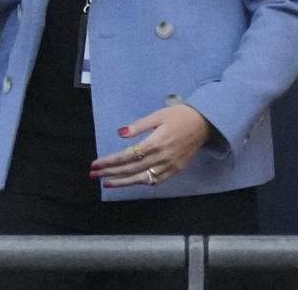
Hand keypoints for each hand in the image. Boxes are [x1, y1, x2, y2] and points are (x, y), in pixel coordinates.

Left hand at [90, 104, 210, 186]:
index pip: (127, 156)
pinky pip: (156, 181)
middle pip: (131, 169)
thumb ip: (138, 126)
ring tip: (106, 183)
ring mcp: (170, 166)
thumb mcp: (157, 115)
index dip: (110, 161)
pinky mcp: (176, 170)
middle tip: (93, 175)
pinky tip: (130, 182)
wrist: (204, 123)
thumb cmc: (179, 115)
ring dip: (123, 182)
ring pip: (142, 178)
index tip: (96, 164)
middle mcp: (162, 157)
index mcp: (156, 142)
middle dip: (110, 172)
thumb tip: (119, 133)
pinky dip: (141, 182)